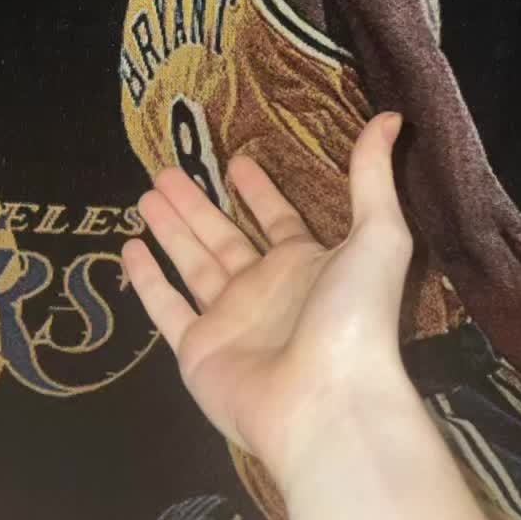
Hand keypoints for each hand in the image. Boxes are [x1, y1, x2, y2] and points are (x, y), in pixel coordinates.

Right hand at [123, 112, 411, 485]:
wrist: (327, 401)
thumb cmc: (355, 317)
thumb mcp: (376, 235)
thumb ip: (371, 177)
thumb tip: (389, 117)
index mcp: (306, 264)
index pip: (277, 219)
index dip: (259, 190)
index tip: (237, 161)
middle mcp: (265, 290)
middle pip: (223, 236)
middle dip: (197, 203)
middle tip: (166, 170)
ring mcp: (229, 322)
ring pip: (191, 264)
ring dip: (170, 229)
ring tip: (145, 194)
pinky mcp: (197, 351)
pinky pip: (166, 309)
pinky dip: (147, 281)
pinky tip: (130, 248)